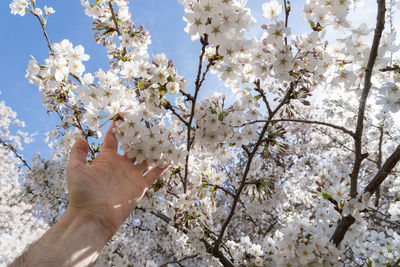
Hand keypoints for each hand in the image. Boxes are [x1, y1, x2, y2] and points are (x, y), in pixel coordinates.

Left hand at [66, 120, 167, 237]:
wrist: (93, 216)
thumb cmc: (82, 193)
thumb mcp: (75, 169)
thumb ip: (78, 153)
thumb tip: (82, 138)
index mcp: (106, 158)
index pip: (114, 138)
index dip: (118, 127)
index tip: (124, 114)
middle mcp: (121, 164)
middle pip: (134, 145)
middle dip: (141, 135)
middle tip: (149, 123)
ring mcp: (132, 174)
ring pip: (146, 157)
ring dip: (154, 147)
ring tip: (164, 136)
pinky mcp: (140, 185)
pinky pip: (154, 173)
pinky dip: (162, 166)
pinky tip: (170, 157)